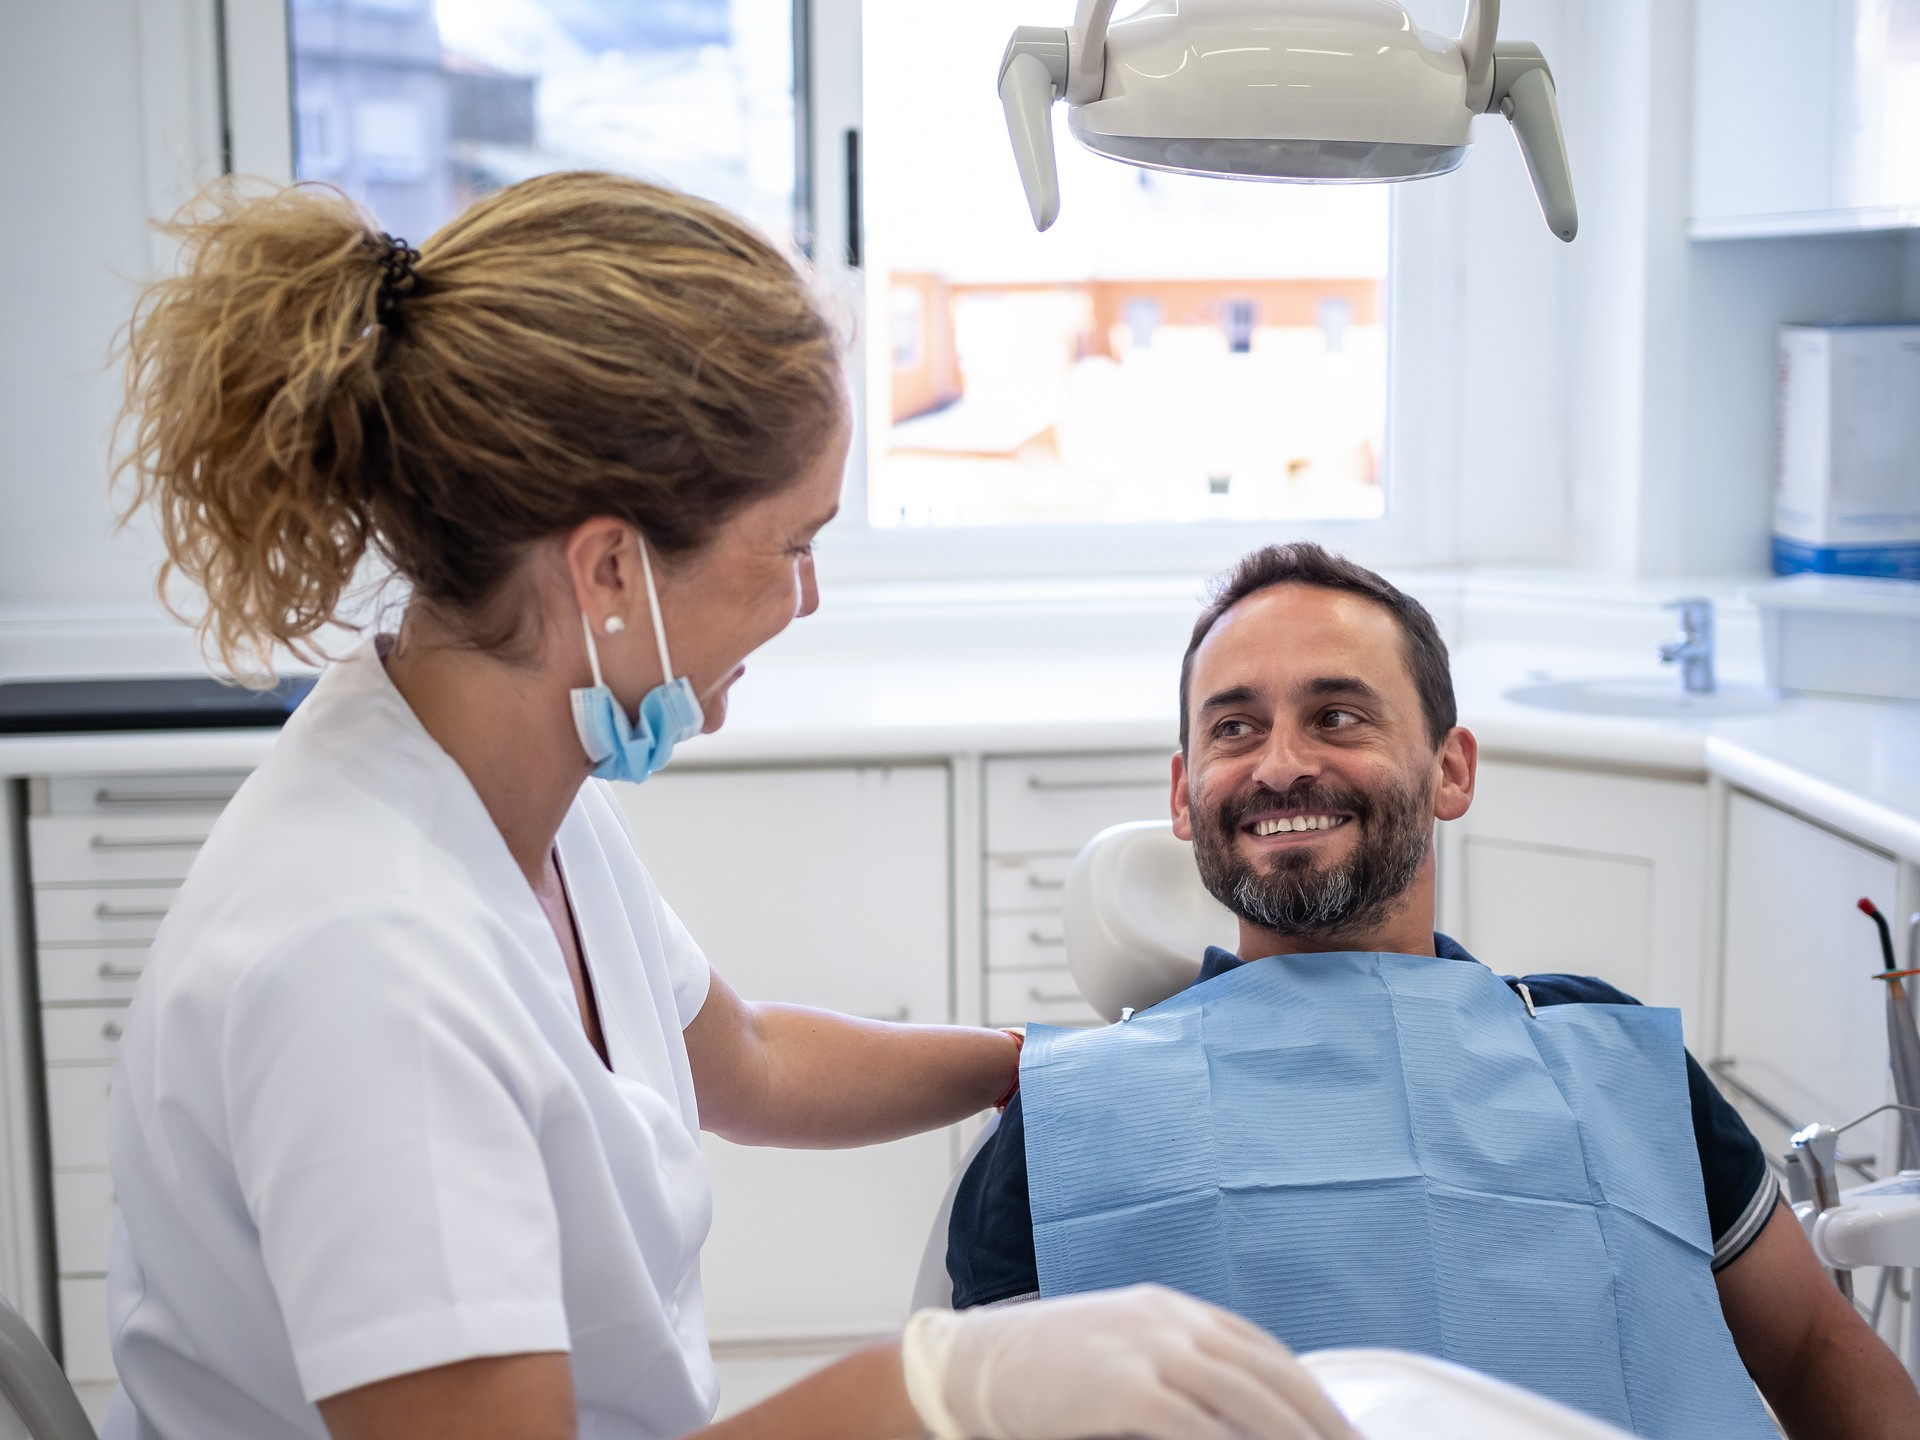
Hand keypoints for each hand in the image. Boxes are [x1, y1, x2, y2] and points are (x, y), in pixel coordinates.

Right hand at [900, 1285, 1361, 1439]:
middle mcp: (1168, 1321)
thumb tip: (1234, 1412)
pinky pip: (1197, 1427)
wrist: (965, 1369)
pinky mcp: (1124, 1390)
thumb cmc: (1039, 1373)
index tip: (1344, 1433)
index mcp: (1170, 1310)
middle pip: (1269, 1375)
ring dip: (1294, 1438)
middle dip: (1321, 1422)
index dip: (1312, 1396)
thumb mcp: (1116, 1354)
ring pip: (1248, 1399)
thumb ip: (1172, 1371)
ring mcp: (1147, 1350)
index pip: (1265, 1352)